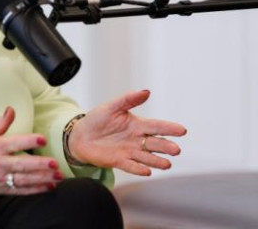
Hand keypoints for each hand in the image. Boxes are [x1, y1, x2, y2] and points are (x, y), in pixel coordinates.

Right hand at [0, 107, 62, 200]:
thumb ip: (1, 122)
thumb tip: (11, 109)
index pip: (14, 143)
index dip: (29, 141)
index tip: (43, 139)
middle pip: (22, 165)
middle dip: (39, 165)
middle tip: (54, 163)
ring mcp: (2, 178)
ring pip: (25, 180)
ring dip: (43, 179)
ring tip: (58, 176)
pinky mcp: (4, 189)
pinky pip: (23, 190)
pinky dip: (37, 190)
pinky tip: (50, 186)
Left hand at [69, 89, 186, 175]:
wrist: (81, 135)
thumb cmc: (98, 119)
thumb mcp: (111, 106)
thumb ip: (128, 99)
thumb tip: (146, 91)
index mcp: (138, 125)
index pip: (156, 126)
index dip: (169, 128)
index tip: (182, 130)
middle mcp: (137, 139)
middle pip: (155, 144)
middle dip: (166, 147)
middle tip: (176, 150)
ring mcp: (129, 151)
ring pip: (147, 157)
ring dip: (156, 161)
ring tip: (167, 164)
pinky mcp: (119, 161)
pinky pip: (130, 166)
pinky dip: (138, 169)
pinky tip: (146, 171)